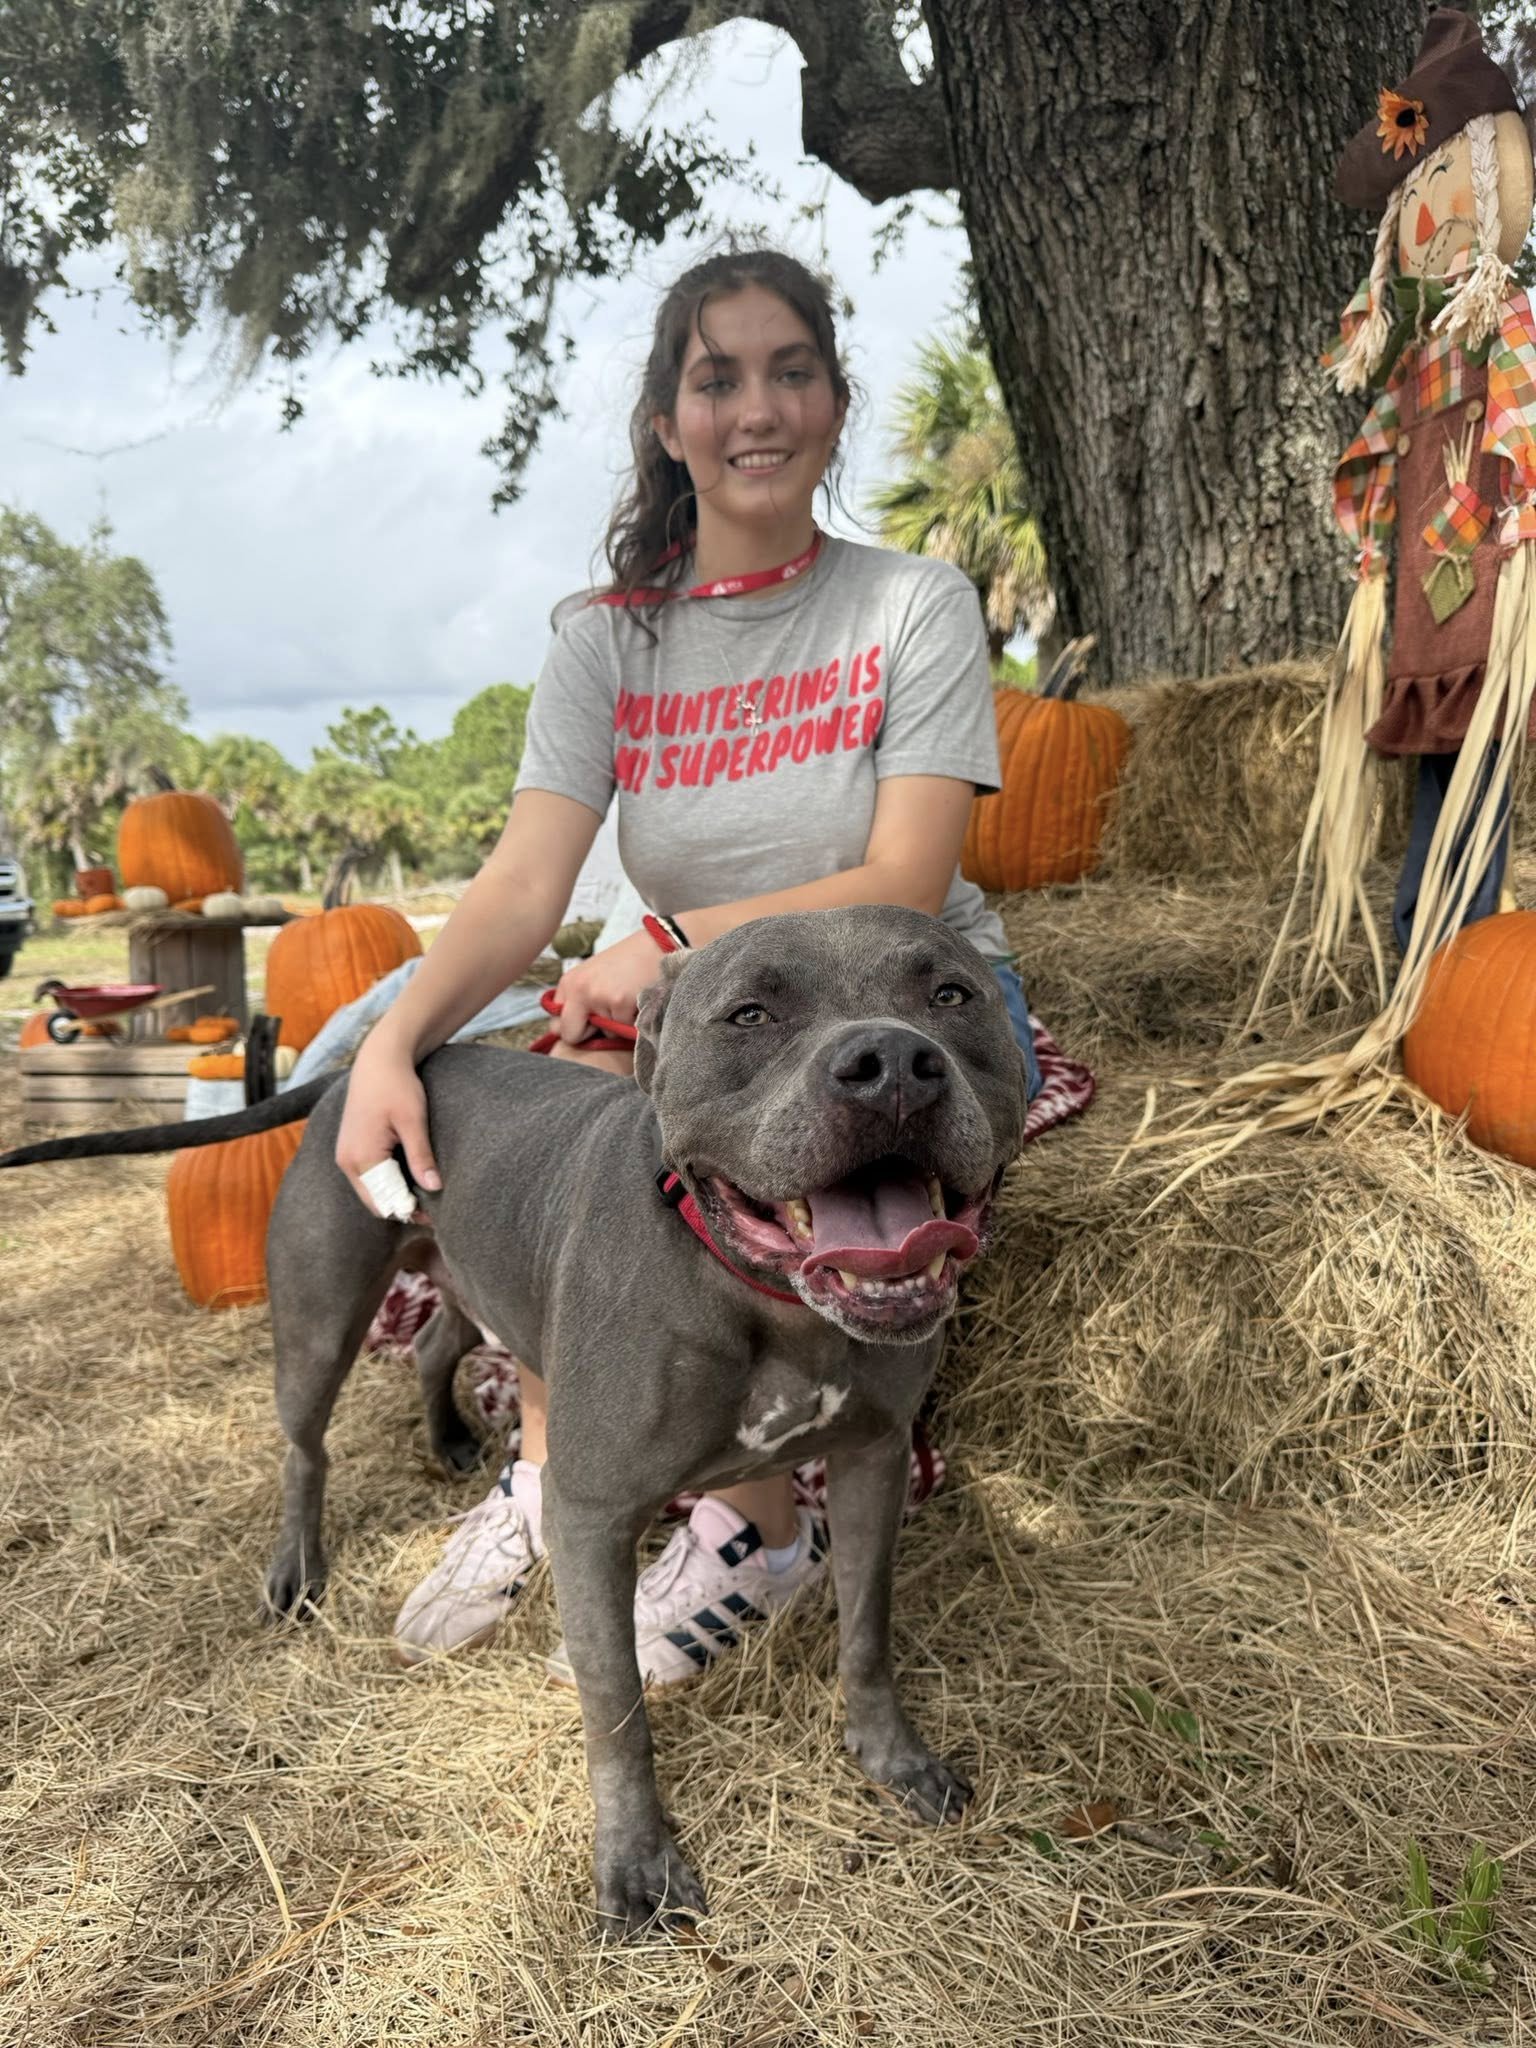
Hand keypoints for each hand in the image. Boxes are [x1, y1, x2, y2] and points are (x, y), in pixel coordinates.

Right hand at [335, 1029, 441, 1215]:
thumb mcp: (413, 1120)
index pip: (384, 1201)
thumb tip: (434, 1188)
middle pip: (374, 1201)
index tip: (435, 1215)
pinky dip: (386, 1183)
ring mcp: (346, 1155)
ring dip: (393, 1195)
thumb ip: (421, 1157)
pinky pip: (367, 1177)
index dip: (409, 1211)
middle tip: (433, 1209)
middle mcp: (347, 1161)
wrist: (378, 1059)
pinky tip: (408, 1178)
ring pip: (370, 1191)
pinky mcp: (350, 1148)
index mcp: (361, 1157)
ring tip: (423, 1194)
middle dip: (401, 1207)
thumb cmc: (397, 1085)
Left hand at [550, 927, 666, 1045]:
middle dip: (590, 1034)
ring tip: (627, 999)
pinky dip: (634, 1020)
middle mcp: (579, 989)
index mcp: (569, 983)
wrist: (658, 945)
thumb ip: (579, 1001)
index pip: (556, 1025)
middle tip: (608, 1016)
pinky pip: (624, 1029)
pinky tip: (638, 999)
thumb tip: (567, 1032)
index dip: (575, 1028)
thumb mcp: (594, 976)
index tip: (589, 1022)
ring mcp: (599, 996)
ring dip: (617, 1024)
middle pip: (571, 1035)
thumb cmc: (627, 962)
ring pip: (605, 1033)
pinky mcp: (620, 1003)